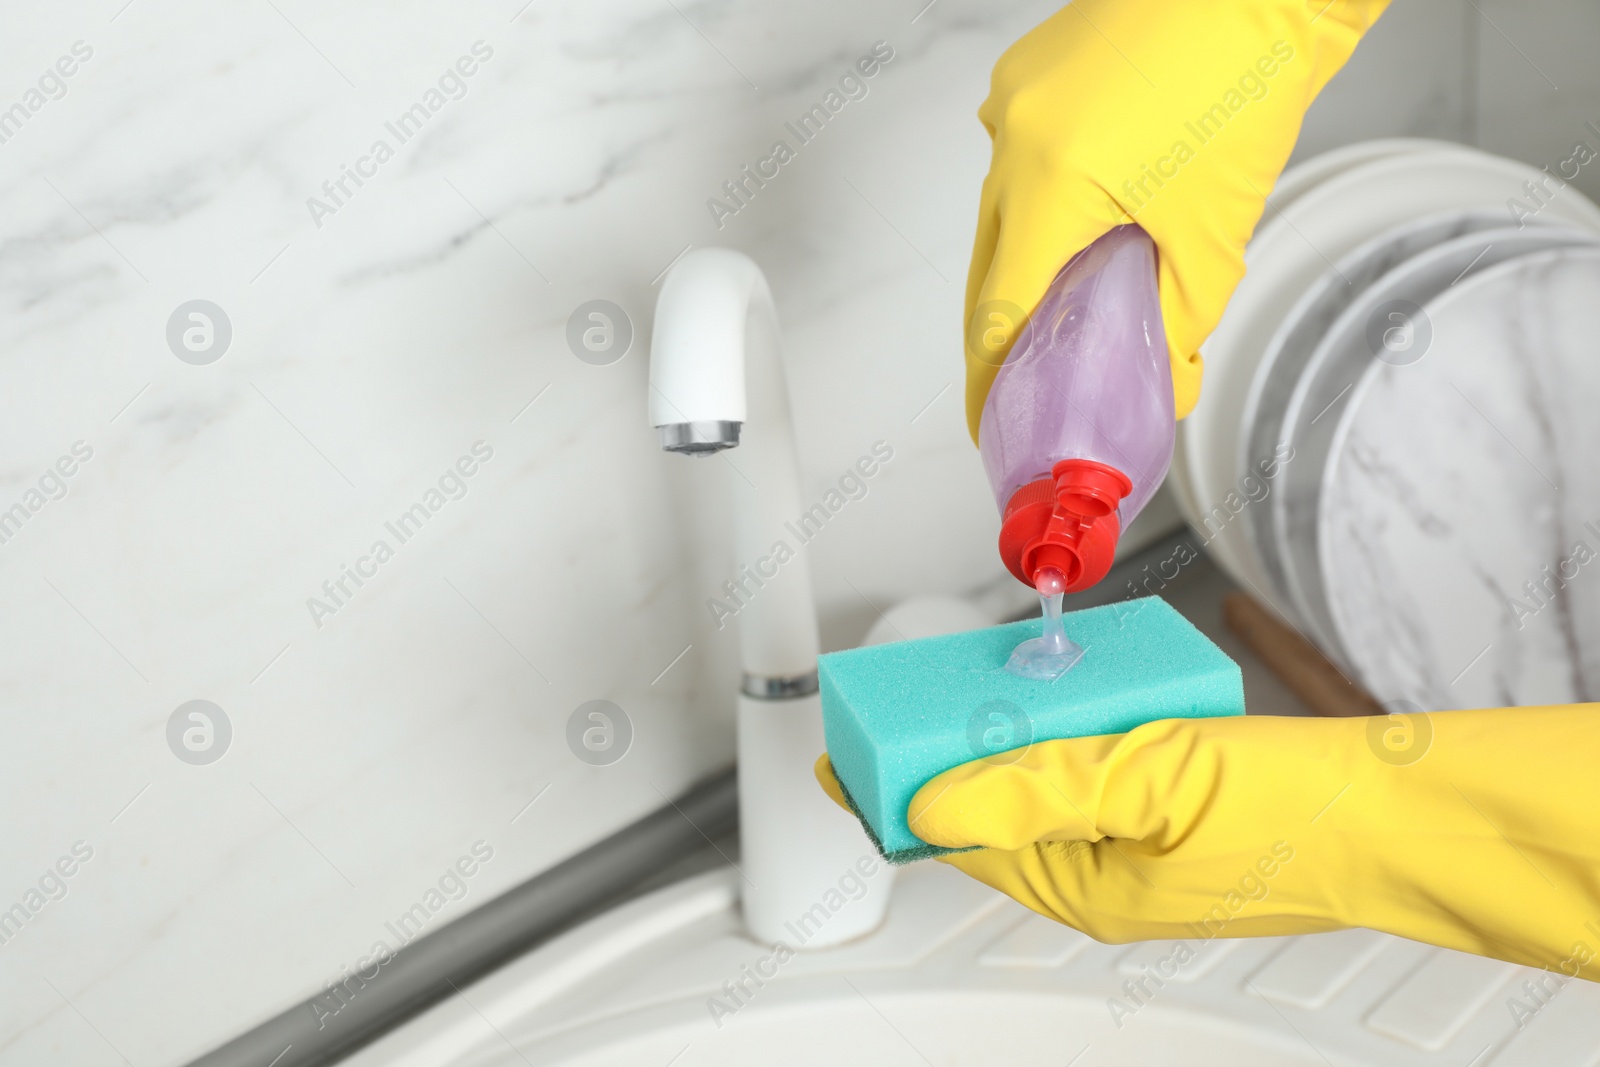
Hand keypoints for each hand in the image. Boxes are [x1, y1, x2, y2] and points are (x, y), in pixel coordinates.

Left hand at [818, 706, 1599, 978]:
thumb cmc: (1289, 811)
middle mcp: (1097, 874)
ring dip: (992, 745)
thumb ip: (1034, 791)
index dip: (889, 798)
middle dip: (932, 768)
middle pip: (984, 817)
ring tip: (958, 693)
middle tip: (895, 711)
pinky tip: (1054, 692)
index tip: (840, 759)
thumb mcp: (1147, 786)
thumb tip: (927, 806)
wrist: (1395, 810)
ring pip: (1033, 791)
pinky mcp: (1167, 809)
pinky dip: (1055, 735)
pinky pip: (1085, 774)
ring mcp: (1133, 845)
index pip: (953, 842)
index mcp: (1079, 885)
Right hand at [962, 0, 1389, 438]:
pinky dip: (1040, 201)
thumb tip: (1166, 385)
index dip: (992, 382)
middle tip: (1026, 384)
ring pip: (998, 212)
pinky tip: (1088, 214)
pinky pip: (1014, 160)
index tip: (991, 423)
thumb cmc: (1241, 80)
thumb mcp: (1214, 229)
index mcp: (1049, 182)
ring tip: (1067, 303)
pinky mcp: (1024, 76)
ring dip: (1024, 263)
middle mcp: (1011, 139)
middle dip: (1004, 333)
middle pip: (985, 269)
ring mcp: (1009, 100)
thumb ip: (1182, 322)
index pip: (998, 314)